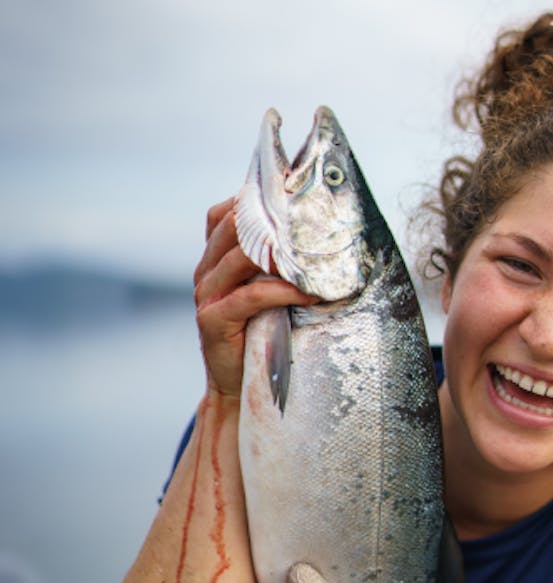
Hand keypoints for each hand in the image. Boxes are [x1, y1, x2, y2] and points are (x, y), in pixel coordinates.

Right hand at [193, 199, 316, 398]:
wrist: (238, 386)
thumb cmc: (261, 336)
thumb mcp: (266, 293)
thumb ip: (275, 266)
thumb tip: (317, 239)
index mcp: (214, 259)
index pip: (224, 214)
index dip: (252, 200)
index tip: (290, 196)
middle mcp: (205, 272)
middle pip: (231, 227)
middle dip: (270, 221)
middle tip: (309, 222)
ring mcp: (206, 295)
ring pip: (239, 256)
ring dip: (281, 255)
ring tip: (314, 259)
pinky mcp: (213, 320)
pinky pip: (251, 295)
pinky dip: (283, 290)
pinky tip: (309, 294)